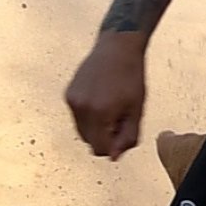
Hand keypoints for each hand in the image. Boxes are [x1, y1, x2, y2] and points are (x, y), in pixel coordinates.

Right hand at [65, 31, 147, 159]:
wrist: (117, 47)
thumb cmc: (131, 77)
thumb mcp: (137, 109)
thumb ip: (128, 137)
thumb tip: (113, 157)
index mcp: (100, 113)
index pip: (101, 149)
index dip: (115, 146)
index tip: (124, 130)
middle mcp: (82, 108)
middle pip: (90, 142)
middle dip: (105, 137)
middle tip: (119, 117)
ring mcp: (72, 101)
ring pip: (82, 131)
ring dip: (95, 128)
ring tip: (110, 108)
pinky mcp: (68, 94)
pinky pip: (77, 117)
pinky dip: (88, 116)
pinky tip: (101, 99)